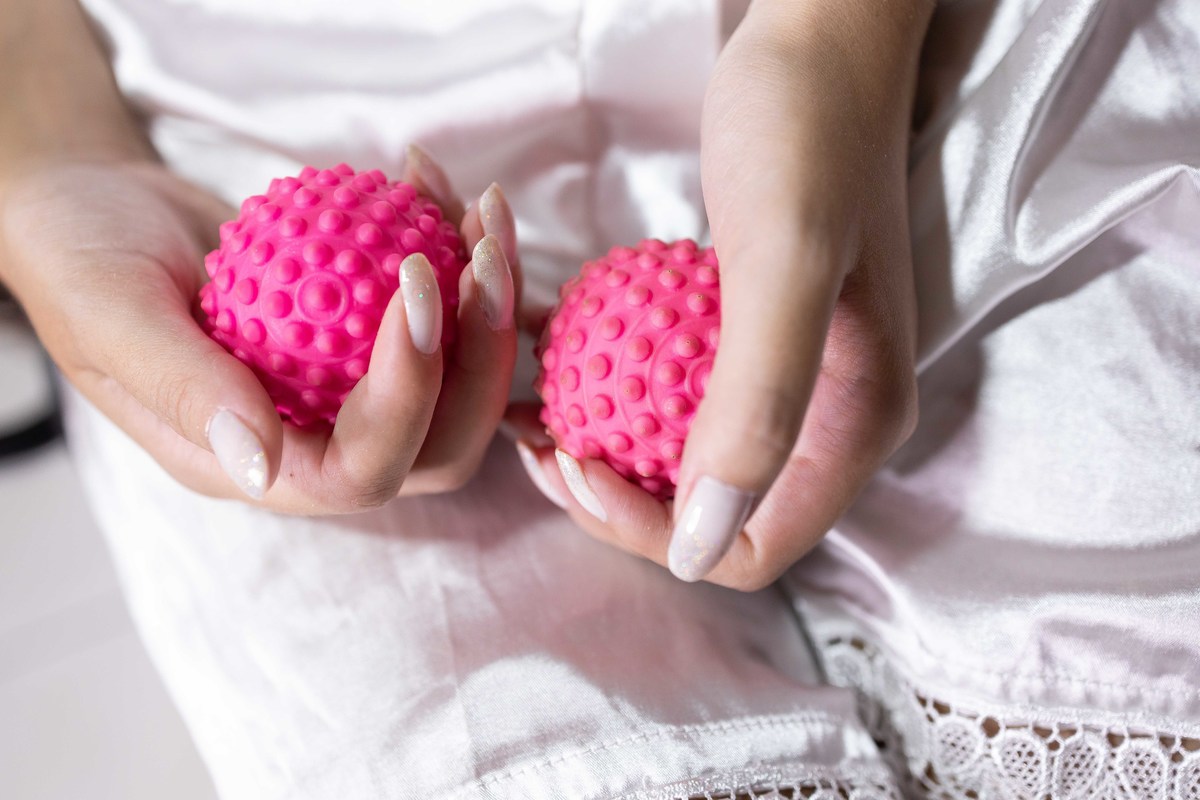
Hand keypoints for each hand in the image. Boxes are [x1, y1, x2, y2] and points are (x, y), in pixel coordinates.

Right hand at [0, 146, 519, 512]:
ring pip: (461, 378)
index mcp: (262, 466)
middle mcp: (320, 442)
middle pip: (442, 439)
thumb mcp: (110, 315)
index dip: (409, 389)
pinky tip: (433, 180)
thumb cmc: (84, 260)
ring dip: (490, 296)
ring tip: (484, 204)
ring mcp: (352, 393)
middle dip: (482, 353)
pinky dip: (454, 248)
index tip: (415, 279)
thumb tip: (262, 465)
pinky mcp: (370, 340)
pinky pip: (441, 312)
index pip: (365, 467)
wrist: (97, 213)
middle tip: (485, 251)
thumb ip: (183, 387)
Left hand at [509, 0, 929, 588]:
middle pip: (708, 514)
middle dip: (614, 497)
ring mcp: (787, 375)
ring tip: (527, 407)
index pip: (749, 546)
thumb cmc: (808, 129)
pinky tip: (544, 346)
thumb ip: (759, 403)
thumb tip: (702, 550)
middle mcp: (827, 418)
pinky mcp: (744, 332)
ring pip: (679, 455)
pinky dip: (606, 380)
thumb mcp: (785, 259)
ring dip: (600, 443)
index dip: (655, 533)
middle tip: (537, 442)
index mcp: (855, 427)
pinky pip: (667, 388)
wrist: (819, 36)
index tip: (578, 464)